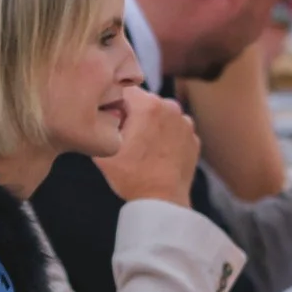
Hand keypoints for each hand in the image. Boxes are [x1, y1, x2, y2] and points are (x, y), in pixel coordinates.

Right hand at [101, 86, 201, 209]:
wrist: (163, 201)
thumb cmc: (131, 176)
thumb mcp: (103, 149)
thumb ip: (98, 124)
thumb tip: (100, 113)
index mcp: (148, 105)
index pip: (124, 90)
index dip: (113, 103)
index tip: (111, 120)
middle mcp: (170, 107)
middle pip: (144, 102)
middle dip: (134, 114)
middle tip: (126, 138)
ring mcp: (185, 123)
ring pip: (161, 115)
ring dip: (151, 125)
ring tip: (142, 149)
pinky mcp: (193, 138)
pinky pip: (174, 130)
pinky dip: (166, 138)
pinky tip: (157, 154)